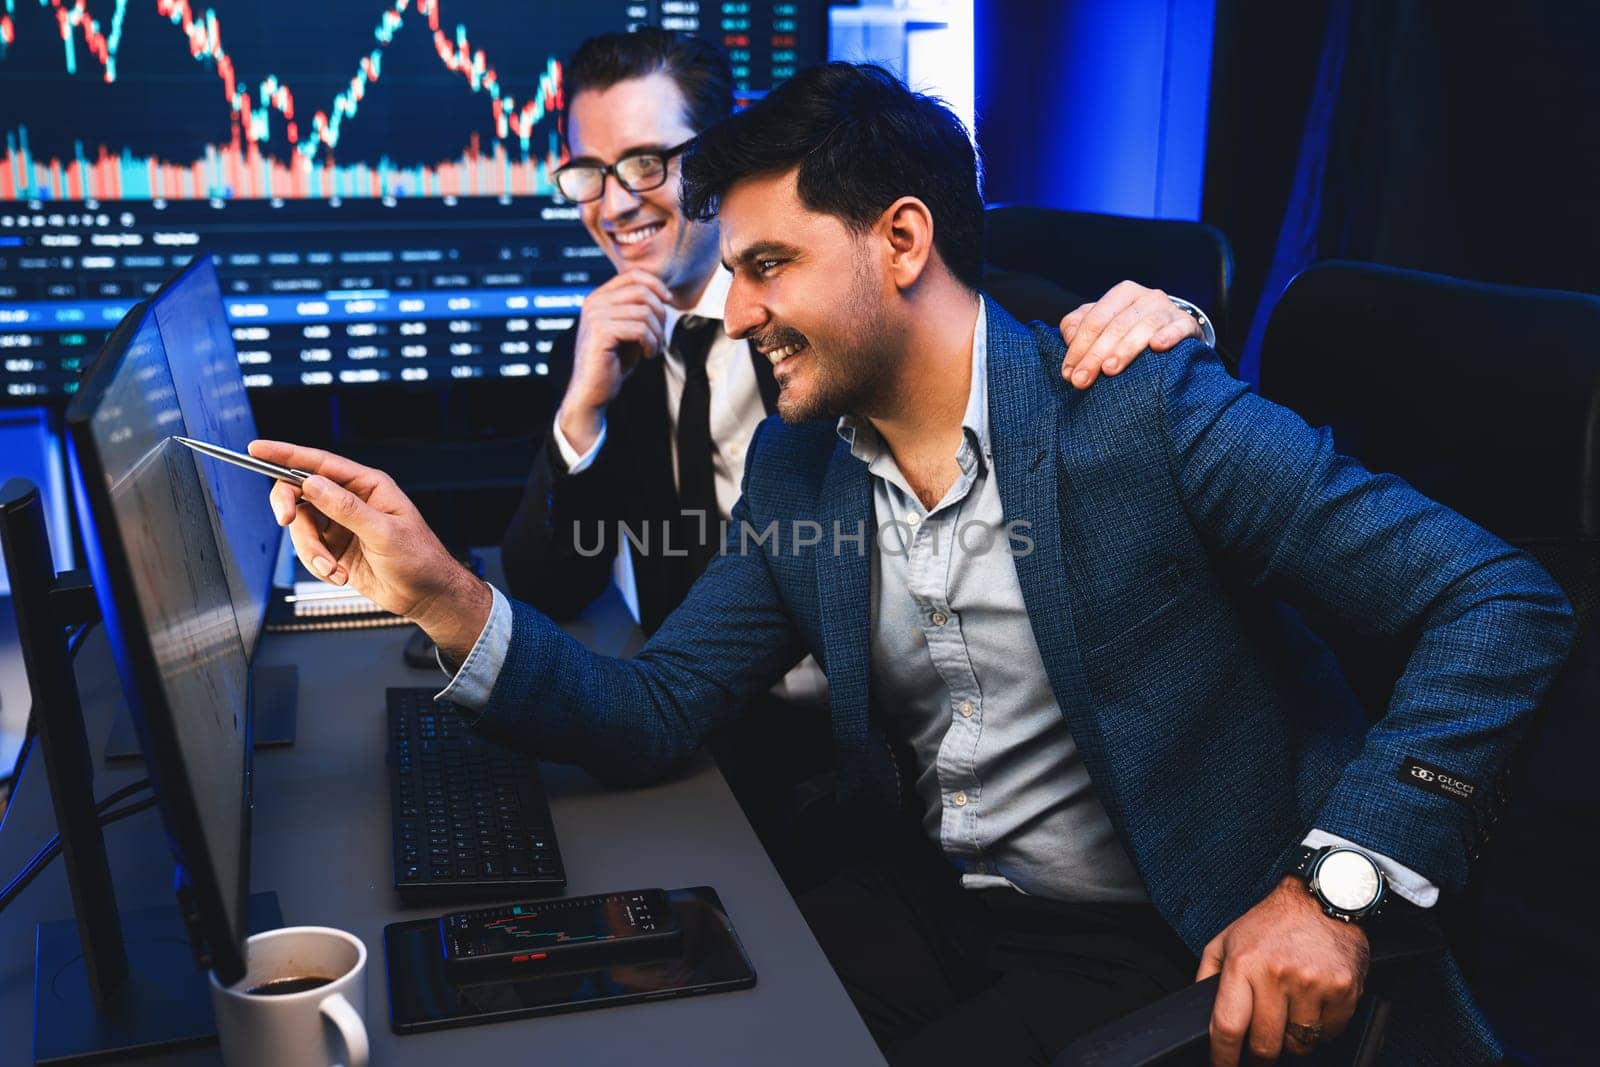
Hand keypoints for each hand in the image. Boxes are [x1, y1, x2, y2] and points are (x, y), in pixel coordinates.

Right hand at [248, 440, 492, 662]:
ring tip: (333, 569)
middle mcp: (350, 500)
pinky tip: (339, 575)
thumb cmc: (419, 558)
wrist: (425, 595)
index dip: (286, 454)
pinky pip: (307, 550)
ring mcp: (339, 525)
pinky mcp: (333, 548)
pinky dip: (317, 565)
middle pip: (299, 492)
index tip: (257, 449)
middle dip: (290, 509)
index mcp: (367, 485)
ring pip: (300, 527)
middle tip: (286, 520)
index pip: (319, 463)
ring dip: (311, 551)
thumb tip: (314, 484)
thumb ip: (347, 508)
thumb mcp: (384, 532)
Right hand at [558, 268, 673, 452]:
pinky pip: (640, 329)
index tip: (669, 302)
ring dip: (657, 333)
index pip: (633, 275)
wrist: (592, 392)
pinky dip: (651, 344)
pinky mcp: (601, 332)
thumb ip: (638, 310)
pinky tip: (648, 355)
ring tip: (653, 349)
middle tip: (659, 336)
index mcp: (599, 298)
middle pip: (642, 291)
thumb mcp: (628, 331)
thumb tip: (664, 294)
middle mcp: (594, 302)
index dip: (656, 285)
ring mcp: (595, 316)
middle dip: (660, 314)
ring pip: (644, 312)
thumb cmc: (613, 363)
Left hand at [1059, 280, 1203, 388]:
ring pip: (1145, 327)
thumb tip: (1069, 339)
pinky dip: (1169, 336)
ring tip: (1109, 370)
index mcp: (1122, 294)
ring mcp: (1168, 310)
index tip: (1068, 373)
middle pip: (1116, 326)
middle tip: (1082, 380)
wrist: (1173, 331)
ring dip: (1125, 349)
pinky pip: (1179, 328)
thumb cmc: (1129, 330)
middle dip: (1096, 355)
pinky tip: (1157, 347)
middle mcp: (1145, 297)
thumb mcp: (1102, 324)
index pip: (1095, 320)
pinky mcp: (1187, 324)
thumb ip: (1078, 327)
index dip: (1079, 347)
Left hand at [1198, 876, 1369, 1064]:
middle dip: (1260, 1054)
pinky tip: (1314, 1002)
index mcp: (1243, 963)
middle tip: (1261, 1042)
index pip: (1227, 1026)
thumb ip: (1208, 975)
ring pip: (1299, 1044)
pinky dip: (1321, 1028)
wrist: (1323, 897)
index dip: (1222, 1057)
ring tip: (1291, 1009)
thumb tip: (1200, 1011)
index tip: (1222, 1066)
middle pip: (1265, 1045)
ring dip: (1293, 1038)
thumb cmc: (1272, 921)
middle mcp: (1276, 974)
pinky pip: (1329, 1033)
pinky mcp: (1343, 990)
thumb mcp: (1227, 939)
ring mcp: (1312, 984)